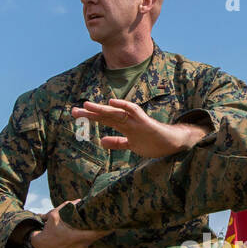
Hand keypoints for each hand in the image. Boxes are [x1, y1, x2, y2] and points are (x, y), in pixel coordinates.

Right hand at [28, 200, 109, 247]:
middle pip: (100, 234)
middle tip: (109, 216)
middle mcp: (82, 244)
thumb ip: (67, 206)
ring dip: (98, 229)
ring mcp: (82, 247)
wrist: (43, 246)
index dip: (108, 225)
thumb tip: (80, 200)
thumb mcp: (54, 215)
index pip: (99, 232)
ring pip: (95, 237)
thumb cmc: (49, 230)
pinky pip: (90, 239)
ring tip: (101, 219)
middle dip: (104, 225)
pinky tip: (92, 225)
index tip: (113, 218)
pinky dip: (92, 233)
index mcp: (77, 237)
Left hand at [70, 99, 203, 157]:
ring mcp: (136, 121)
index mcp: (124, 126)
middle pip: (105, 115)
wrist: (172, 144)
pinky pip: (133, 111)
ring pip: (115, 113)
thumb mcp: (132, 145)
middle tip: (73, 111)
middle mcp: (127, 121)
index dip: (90, 117)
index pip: (103, 120)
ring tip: (87, 106)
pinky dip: (123, 105)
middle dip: (90, 113)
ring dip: (101, 109)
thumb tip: (102, 141)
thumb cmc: (153, 143)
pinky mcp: (145, 122)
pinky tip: (112, 101)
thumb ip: (118, 142)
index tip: (75, 114)